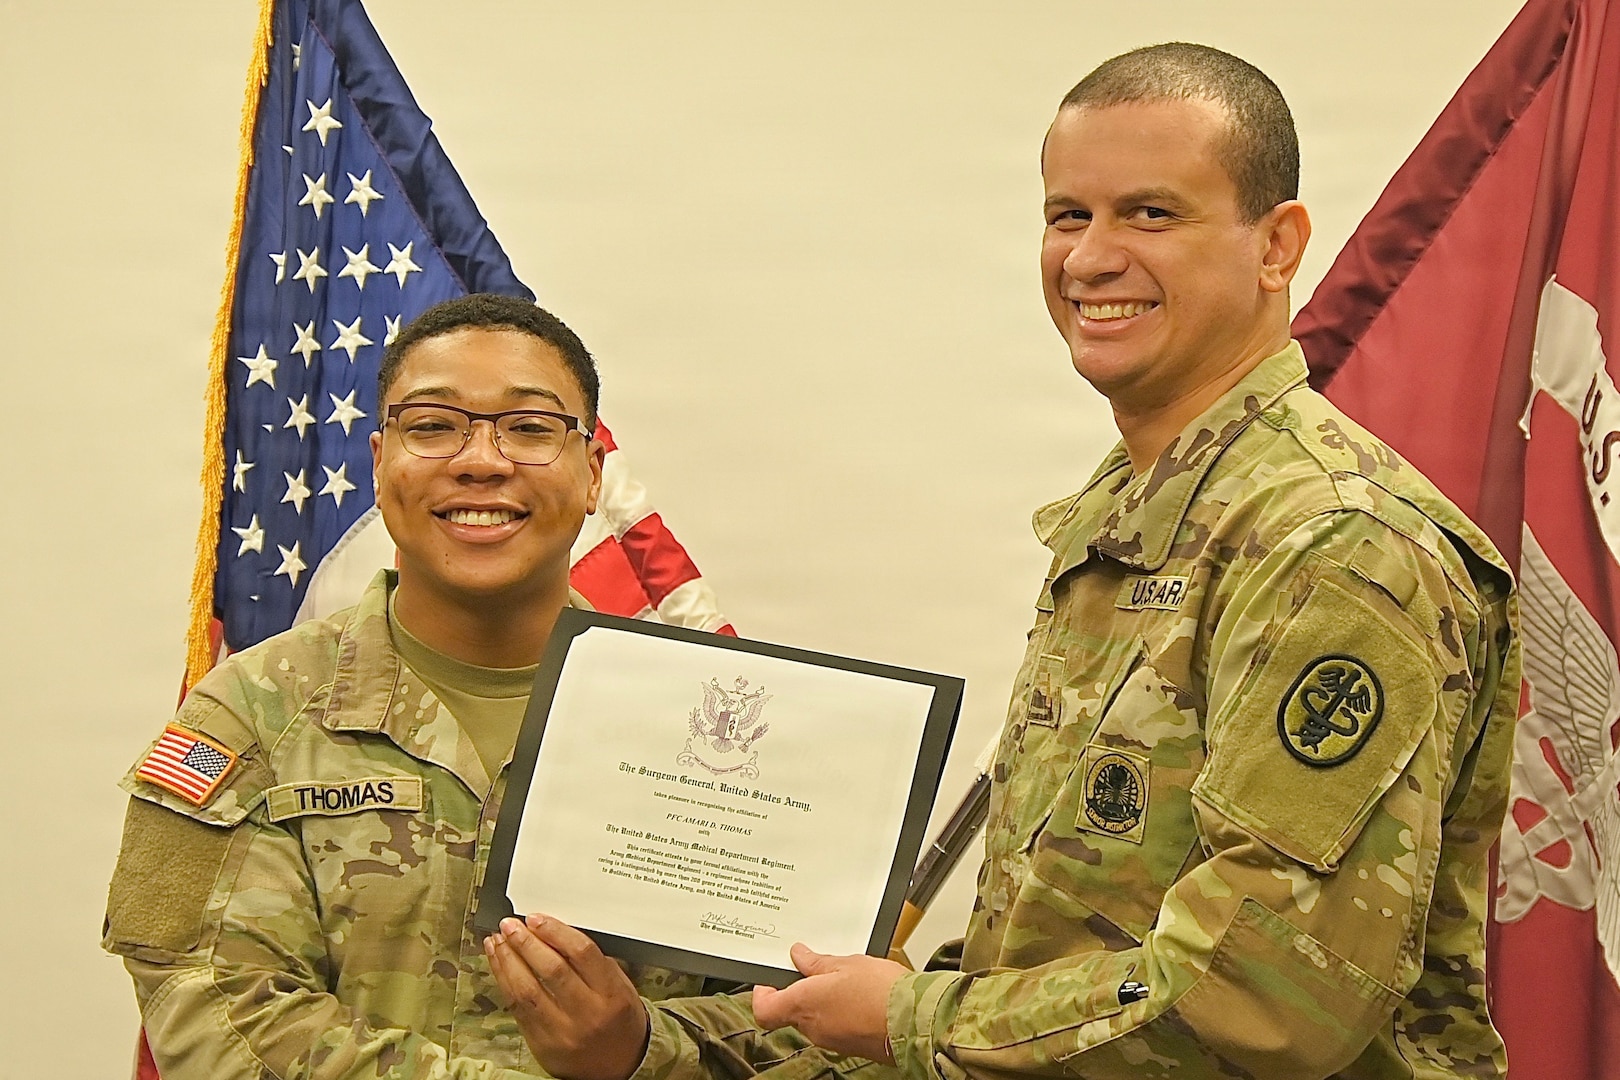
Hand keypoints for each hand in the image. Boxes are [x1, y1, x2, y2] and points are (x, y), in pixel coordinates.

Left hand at [485, 915, 648, 1079]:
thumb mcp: (621, 986)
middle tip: (511, 924)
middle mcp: (587, 1014)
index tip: (537, 919)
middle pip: (551, 970)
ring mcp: (562, 1031)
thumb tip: (555, 932)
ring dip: (508, 960)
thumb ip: (593, 961)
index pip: (582, 953)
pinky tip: (498, 963)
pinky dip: (504, 981)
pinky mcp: (541, 1043)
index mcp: (611, 994)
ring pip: (527, 989)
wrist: (618, 1066)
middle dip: (526, 942)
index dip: (555, 932)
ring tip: (498, 940)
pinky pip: (517, 1008)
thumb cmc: (619, 1020)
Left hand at [751, 943, 905, 1063]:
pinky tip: (860, 996)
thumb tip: (799, 956)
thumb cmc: (882, 992)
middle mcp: (813, 1028)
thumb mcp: (847, 963)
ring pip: (815, 1019)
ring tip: (846, 979)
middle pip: (791, 1012)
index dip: (763, 993)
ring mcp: (831, 1040)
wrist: (914, 1021)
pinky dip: (840, 1012)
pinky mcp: (850, 1046)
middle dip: (801, 991)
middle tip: (816, 969)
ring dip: (824, 1001)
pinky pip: (835, 1027)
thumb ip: (818, 962)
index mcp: (804, 1005)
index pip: (764, 1009)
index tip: (771, 978)